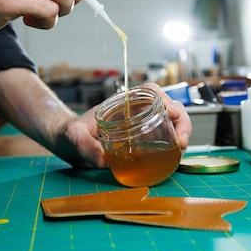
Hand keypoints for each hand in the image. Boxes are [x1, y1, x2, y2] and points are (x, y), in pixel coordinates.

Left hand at [55, 82, 191, 167]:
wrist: (68, 144)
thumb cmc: (71, 134)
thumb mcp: (74, 137)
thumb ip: (84, 145)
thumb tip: (102, 159)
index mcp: (122, 103)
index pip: (149, 91)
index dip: (164, 97)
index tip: (171, 112)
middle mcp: (136, 112)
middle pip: (168, 107)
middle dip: (182, 121)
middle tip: (181, 141)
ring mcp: (141, 126)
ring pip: (171, 123)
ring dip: (182, 133)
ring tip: (180, 149)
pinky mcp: (143, 141)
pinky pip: (165, 139)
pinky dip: (174, 145)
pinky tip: (175, 157)